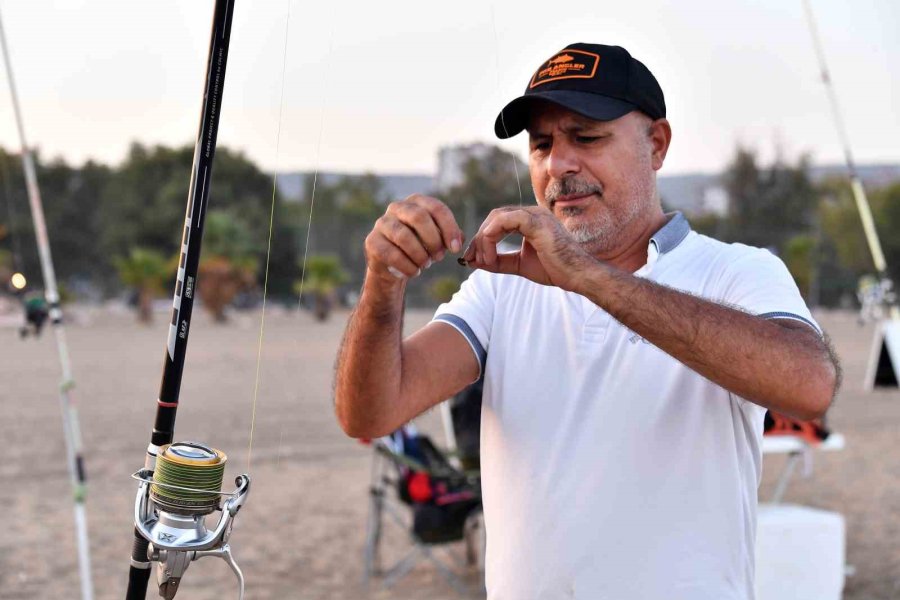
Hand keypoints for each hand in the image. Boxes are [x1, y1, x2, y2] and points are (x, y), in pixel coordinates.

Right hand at [365, 194, 463, 284]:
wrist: (392, 265)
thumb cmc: (419, 247)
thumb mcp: (438, 240)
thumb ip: (451, 236)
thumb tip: (459, 239)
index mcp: (416, 202)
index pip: (436, 208)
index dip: (449, 228)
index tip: (455, 249)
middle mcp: (397, 208)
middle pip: (419, 217)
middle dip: (433, 240)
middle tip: (439, 257)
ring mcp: (382, 223)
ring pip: (404, 237)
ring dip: (420, 255)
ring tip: (425, 265)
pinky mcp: (372, 242)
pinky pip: (393, 255)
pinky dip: (408, 267)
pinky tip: (414, 272)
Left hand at [461, 206, 595, 291]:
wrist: (576, 276)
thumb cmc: (554, 269)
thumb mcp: (519, 265)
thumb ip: (499, 261)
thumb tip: (474, 261)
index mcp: (529, 221)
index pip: (497, 222)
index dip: (480, 239)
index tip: (472, 259)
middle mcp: (532, 213)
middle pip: (493, 217)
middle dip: (478, 239)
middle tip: (471, 260)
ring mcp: (535, 215)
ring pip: (497, 217)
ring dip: (483, 240)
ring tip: (484, 261)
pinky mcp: (537, 222)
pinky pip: (506, 220)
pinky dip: (492, 235)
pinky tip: (490, 255)